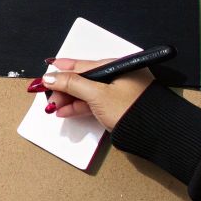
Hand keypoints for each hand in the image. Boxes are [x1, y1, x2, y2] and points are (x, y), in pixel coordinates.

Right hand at [38, 58, 153, 130]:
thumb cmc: (131, 110)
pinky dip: (79, 107)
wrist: (154, 135)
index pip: (82, 65)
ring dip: (69, 99)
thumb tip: (50, 77)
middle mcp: (118, 75)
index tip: (45, 75)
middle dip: (63, 88)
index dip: (61, 71)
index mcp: (116, 65)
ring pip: (87, 92)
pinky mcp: (117, 106)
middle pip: (83, 79)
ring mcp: (118, 92)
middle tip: (48, 97)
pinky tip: (66, 112)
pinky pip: (94, 102)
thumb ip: (71, 84)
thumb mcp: (96, 94)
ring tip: (55, 108)